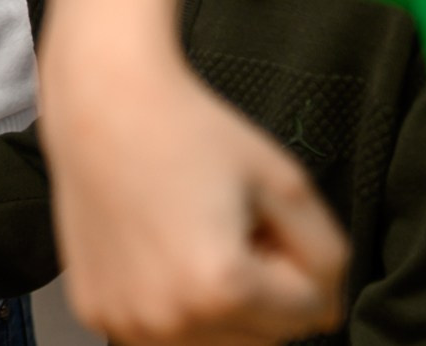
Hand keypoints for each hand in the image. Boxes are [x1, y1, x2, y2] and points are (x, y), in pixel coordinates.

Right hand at [41, 39, 346, 344]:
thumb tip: (326, 314)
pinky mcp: (97, 311)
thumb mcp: (286, 182)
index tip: (257, 216)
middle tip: (228, 224)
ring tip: (193, 237)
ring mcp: (127, 321)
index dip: (291, 258)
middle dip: (262, 290)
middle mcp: (170, 318)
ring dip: (219, 303)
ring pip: (216, 341)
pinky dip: (172, 302)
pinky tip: (157, 248)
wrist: (101, 103)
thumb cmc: (188, 131)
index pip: (307, 313)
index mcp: (221, 288)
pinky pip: (163, 332)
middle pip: (262, 336)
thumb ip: (328, 258)